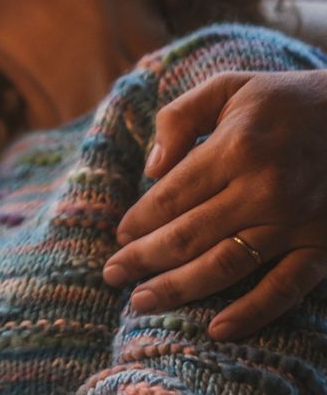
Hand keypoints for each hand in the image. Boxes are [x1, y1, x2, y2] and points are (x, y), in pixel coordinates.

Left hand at [103, 69, 326, 339]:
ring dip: (180, 288)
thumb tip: (150, 168)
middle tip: (112, 276)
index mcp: (235, 148)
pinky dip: (253, 313)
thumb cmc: (282, 101)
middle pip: (189, 234)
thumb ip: (179, 118)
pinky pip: (285, 288)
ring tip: (142, 303)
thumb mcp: (227, 88)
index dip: (140, 220)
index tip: (118, 237)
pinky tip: (218, 330)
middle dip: (144, 259)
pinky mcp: (322, 246)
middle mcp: (263, 189)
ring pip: (226, 265)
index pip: (172, 195)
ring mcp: (294, 222)